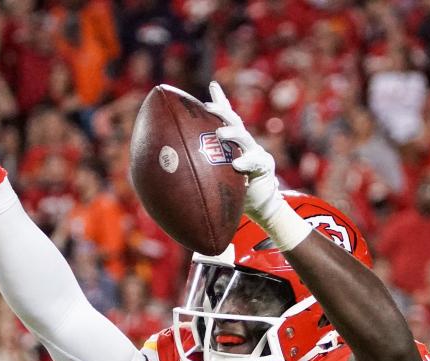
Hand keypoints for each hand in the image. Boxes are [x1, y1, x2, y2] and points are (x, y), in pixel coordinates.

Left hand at [203, 81, 282, 223]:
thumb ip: (199, 172)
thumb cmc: (234, 191)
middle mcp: (244, 143)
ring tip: (220, 134)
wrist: (260, 206)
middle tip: (207, 105)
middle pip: (234, 121)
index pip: (227, 118)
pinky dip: (245, 160)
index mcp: (233, 143)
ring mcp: (256, 151)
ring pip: (244, 137)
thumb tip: (165, 175)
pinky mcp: (264, 165)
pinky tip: (236, 163)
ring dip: (231, 133)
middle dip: (221, 110)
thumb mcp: (214, 178)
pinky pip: (255, 161)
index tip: (213, 85)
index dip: (221, 101)